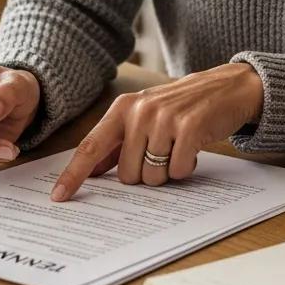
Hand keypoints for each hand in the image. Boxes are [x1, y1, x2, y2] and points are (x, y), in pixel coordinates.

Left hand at [50, 63, 264, 200]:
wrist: (226, 87)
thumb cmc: (182, 106)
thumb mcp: (145, 116)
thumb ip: (119, 141)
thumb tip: (93, 170)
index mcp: (123, 108)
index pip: (91, 147)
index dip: (74, 174)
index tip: (58, 197)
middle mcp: (140, 111)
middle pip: (126, 174)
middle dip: (145, 173)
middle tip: (162, 152)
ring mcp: (165, 119)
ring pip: (151, 177)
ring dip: (166, 172)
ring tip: (178, 148)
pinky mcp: (189, 129)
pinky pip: (177, 171)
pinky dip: (185, 167)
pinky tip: (192, 148)